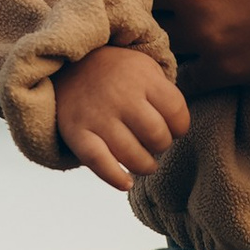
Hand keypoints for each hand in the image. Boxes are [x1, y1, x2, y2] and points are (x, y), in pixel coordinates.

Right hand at [54, 45, 189, 191]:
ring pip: (133, 156)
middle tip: (155, 143)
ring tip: (144, 162)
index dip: (180, 127)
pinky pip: (99, 162)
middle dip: (161, 146)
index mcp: (142, 77)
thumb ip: (165, 94)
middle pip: (157, 136)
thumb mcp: (145, 68)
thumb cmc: (117, 75)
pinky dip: (115, 178)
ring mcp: (97, 115)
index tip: (173, 128)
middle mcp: (120, 96)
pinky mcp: (77, 132)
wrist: (69, 67)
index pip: (176, 112)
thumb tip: (180, 131)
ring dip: (144, 165)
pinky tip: (126, 183)